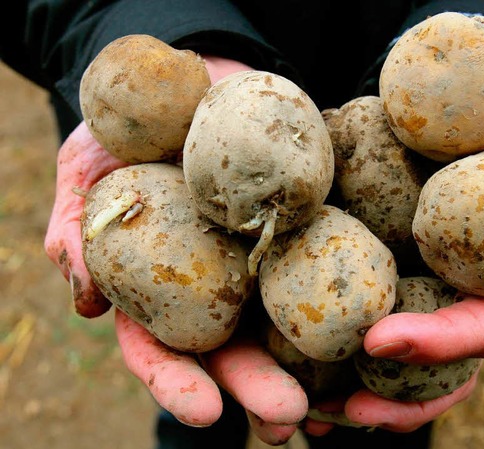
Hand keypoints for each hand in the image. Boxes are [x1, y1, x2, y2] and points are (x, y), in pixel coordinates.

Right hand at [44, 55, 308, 444]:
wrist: (193, 80)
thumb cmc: (127, 129)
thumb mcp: (86, 170)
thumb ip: (76, 229)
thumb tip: (87, 300)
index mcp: (160, 286)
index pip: (162, 348)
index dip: (178, 384)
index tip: (205, 412)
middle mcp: (215, 285)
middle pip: (233, 348)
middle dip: (256, 386)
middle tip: (284, 418)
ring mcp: (263, 258)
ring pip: (284, 320)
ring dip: (309, 363)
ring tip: (335, 403)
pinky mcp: (304, 226)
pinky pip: (326, 262)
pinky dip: (344, 298)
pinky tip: (372, 330)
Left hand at [305, 66, 483, 433]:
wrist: (468, 97)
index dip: (442, 341)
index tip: (382, 341)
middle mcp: (462, 289)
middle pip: (439, 363)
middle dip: (397, 396)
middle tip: (342, 413)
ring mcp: (423, 281)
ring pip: (399, 355)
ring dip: (359, 389)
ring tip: (310, 416)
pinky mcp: (384, 262)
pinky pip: (358, 304)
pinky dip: (331, 336)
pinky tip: (286, 355)